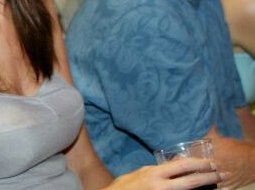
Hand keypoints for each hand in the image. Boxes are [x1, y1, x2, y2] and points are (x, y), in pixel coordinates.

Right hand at [103, 158, 223, 189]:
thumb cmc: (124, 187)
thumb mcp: (141, 173)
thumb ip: (158, 169)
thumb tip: (177, 162)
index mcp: (153, 173)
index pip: (182, 165)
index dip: (200, 164)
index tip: (212, 163)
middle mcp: (159, 185)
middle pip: (191, 180)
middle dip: (210, 177)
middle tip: (224, 174)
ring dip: (206, 189)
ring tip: (220, 187)